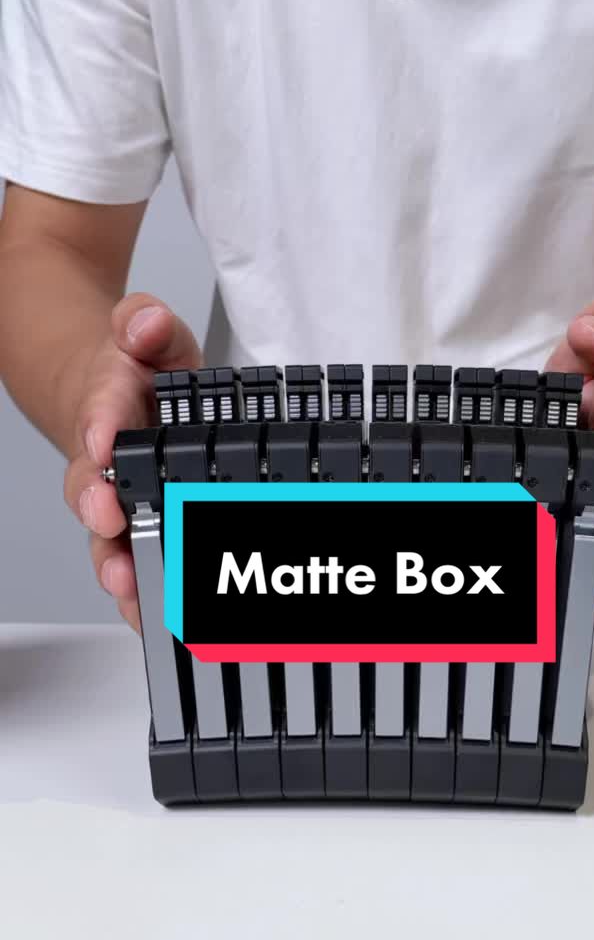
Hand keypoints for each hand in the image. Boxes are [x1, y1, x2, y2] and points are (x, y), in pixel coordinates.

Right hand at [64, 294, 202, 631]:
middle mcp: (103, 466)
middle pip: (91, 493)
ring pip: (106, 539)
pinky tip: (155, 617)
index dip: (101, 425)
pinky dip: (141, 593)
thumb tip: (146, 322)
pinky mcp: (135, 531)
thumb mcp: (149, 336)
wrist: (114, 398)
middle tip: (109, 523)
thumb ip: (146, 324)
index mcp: (107, 411)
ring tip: (130, 588)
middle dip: (100, 510)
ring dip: (117, 564)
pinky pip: (133, 565)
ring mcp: (117, 503)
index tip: (104, 439)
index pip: (99, 415)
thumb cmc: (136, 376)